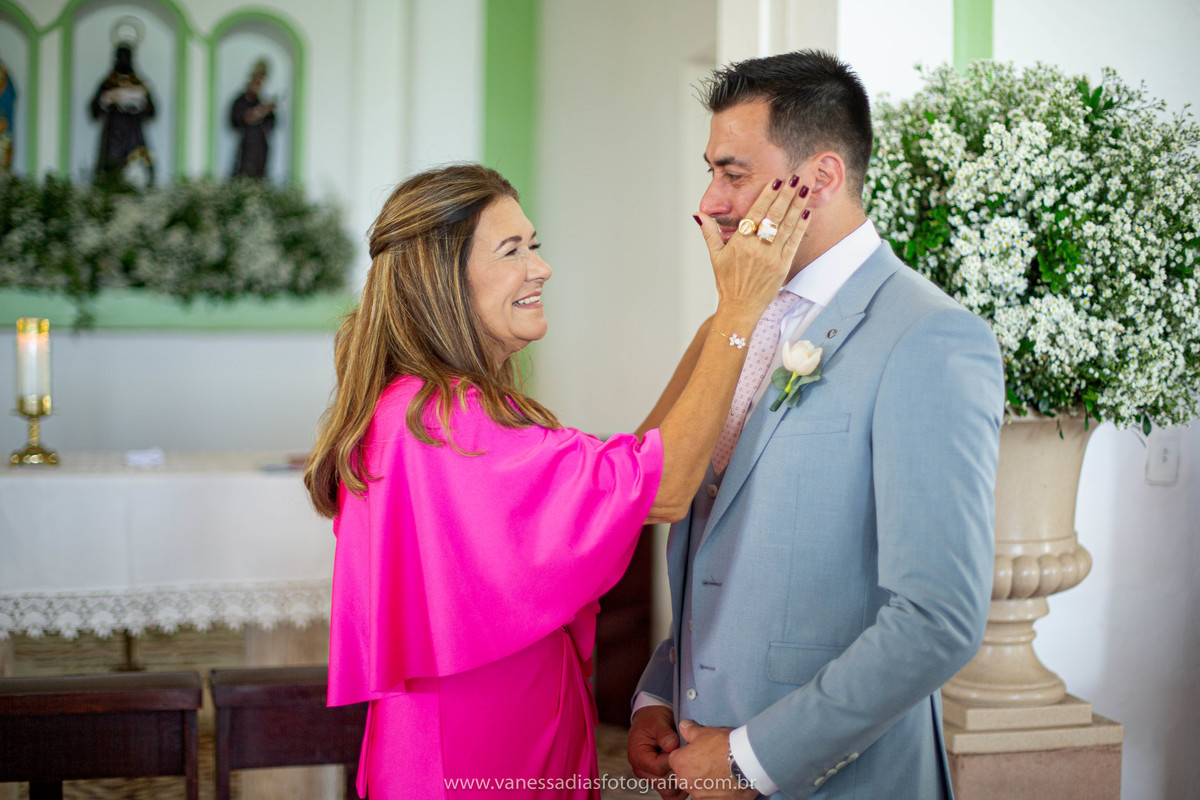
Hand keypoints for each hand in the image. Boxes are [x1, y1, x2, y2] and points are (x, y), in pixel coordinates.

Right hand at [629, 705, 686, 799]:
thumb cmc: (653, 719)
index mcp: (638, 755)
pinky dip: (680, 790)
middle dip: (679, 774)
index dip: (674, 762)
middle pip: (663, 783)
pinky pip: (669, 793)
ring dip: (681, 784)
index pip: (659, 768)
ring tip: (692, 770)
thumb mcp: (658, 722)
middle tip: (692, 762)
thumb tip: (673, 746)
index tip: (686, 752)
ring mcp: (649, 777)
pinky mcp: (657, 780)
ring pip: (667, 792)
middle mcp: (641, 769)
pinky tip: (689, 777)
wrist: (649, 720)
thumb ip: (665, 735)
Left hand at [669, 720, 759, 799]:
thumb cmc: (723, 746)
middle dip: (693, 769)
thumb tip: (683, 726)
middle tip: (710, 762)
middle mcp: (685, 782)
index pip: (675, 759)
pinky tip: (725, 782)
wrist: (745, 762)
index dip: (686, 754)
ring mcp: (699, 795)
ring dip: (704, 782)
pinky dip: (715, 791)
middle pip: (684, 775)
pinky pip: (709, 797)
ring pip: (697, 788)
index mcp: (679, 764)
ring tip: (720, 772)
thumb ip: (690, 731)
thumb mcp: (704, 732)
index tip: (698, 752)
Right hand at [695, 177, 811, 319]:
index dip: (767, 195)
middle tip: (796, 177)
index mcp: (740, 242)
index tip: (776, 181)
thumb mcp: (715, 256)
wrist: (740, 307)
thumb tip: (699, 215)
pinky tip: (806, 212)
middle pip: (774, 215)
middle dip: (786, 194)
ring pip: (787, 225)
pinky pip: (794, 242)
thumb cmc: (727, 282)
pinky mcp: (783, 266)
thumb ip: (710, 233)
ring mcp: (771, 257)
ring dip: (797, 205)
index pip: (756, 212)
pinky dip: (801, 226)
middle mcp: (757, 247)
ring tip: (805, 188)